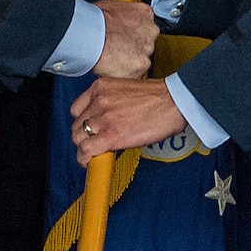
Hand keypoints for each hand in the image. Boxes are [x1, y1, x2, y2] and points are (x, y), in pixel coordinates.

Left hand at [70, 75, 184, 162]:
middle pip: (76, 125)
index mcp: (100, 87)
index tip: (89, 129)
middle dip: (84, 136)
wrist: (175, 102)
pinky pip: (85, 151)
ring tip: (97, 153)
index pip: (77, 109)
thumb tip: (105, 120)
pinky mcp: (110, 135)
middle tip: (96, 142)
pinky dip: (84, 160)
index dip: (82, 122)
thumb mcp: (125, 90)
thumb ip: (111, 102)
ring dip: (86, 148)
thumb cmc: (159, 97)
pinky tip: (90, 163)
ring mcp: (103, 118)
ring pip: (78, 139)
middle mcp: (98, 101)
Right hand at [92, 0, 157, 76]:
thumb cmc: (94, 20)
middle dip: (133, 47)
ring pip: (142, 59)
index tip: (125, 35)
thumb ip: (121, 15)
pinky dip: (124, 73)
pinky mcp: (141, 66)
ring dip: (129, 61)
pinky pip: (135, 73)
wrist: (90, 35)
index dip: (133, 32)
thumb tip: (114, 19)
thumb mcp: (111, 7)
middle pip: (146, 42)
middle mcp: (150, 31)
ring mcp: (147, 50)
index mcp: (144, 13)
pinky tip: (112, 67)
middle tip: (117, 48)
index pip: (146, 24)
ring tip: (112, 58)